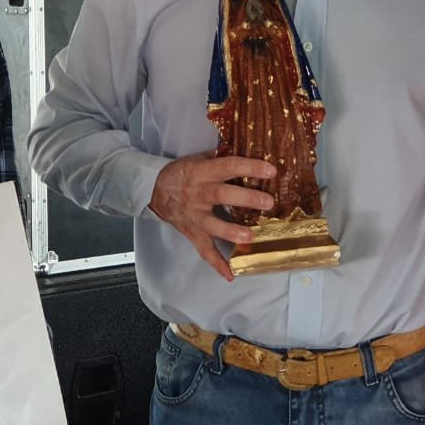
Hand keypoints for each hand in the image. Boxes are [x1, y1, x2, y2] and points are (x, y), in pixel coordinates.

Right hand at [150, 153, 275, 280]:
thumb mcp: (198, 159)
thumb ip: (220, 159)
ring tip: (250, 237)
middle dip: (246, 198)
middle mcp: (198, 194)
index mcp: (202, 172)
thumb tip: (250, 149)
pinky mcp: (192, 232)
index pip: (228, 167)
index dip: (249, 167)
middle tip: (268, 202)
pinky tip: (231, 274)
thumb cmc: (182, 173)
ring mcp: (194, 216)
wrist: (154, 191)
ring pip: (213, 225)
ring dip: (231, 232)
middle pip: (222, 195)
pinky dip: (217, 264)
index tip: (271, 170)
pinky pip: (204, 250)